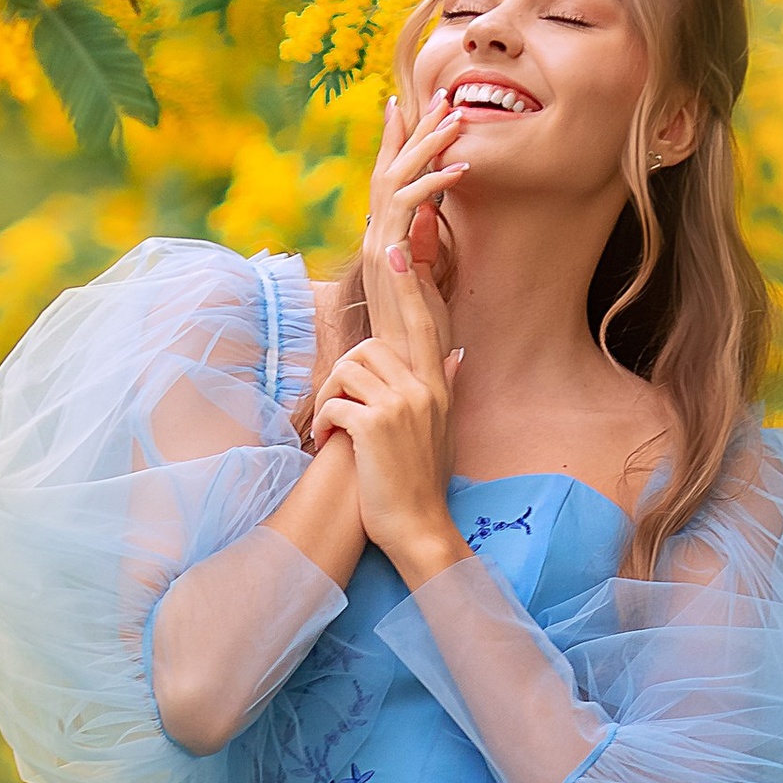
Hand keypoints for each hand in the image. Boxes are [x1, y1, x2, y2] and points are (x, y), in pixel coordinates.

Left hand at [308, 298, 465, 583]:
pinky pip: (336, 402)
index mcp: (437, 386)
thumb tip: (458, 357)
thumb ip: (446, 388)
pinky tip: (329, 445)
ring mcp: (401, 406)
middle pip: (369, 345)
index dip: (406, 287)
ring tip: (333, 430)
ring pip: (347, 369)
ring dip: (329, 398)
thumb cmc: (421, 483)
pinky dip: (324, 423)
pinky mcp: (375, 425)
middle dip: (342, 373)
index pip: (424, 323)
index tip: (393, 252)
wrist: (418, 529)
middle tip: (337, 408)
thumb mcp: (443, 430)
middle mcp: (424, 388)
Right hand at [353, 89, 463, 367]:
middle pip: (389, 169)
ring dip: (427, 146)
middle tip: (443, 94)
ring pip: (397, 179)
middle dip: (415, 129)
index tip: (411, 105)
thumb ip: (425, 248)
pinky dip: (433, 185)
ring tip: (456, 119)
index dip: (398, 141)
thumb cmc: (419, 337)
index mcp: (385, 241)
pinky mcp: (390, 260)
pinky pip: (408, 209)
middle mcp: (376, 239)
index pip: (388, 179)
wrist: (404, 373)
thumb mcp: (428, 283)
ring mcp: (379, 248)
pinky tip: (460, 170)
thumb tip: (429, 216)